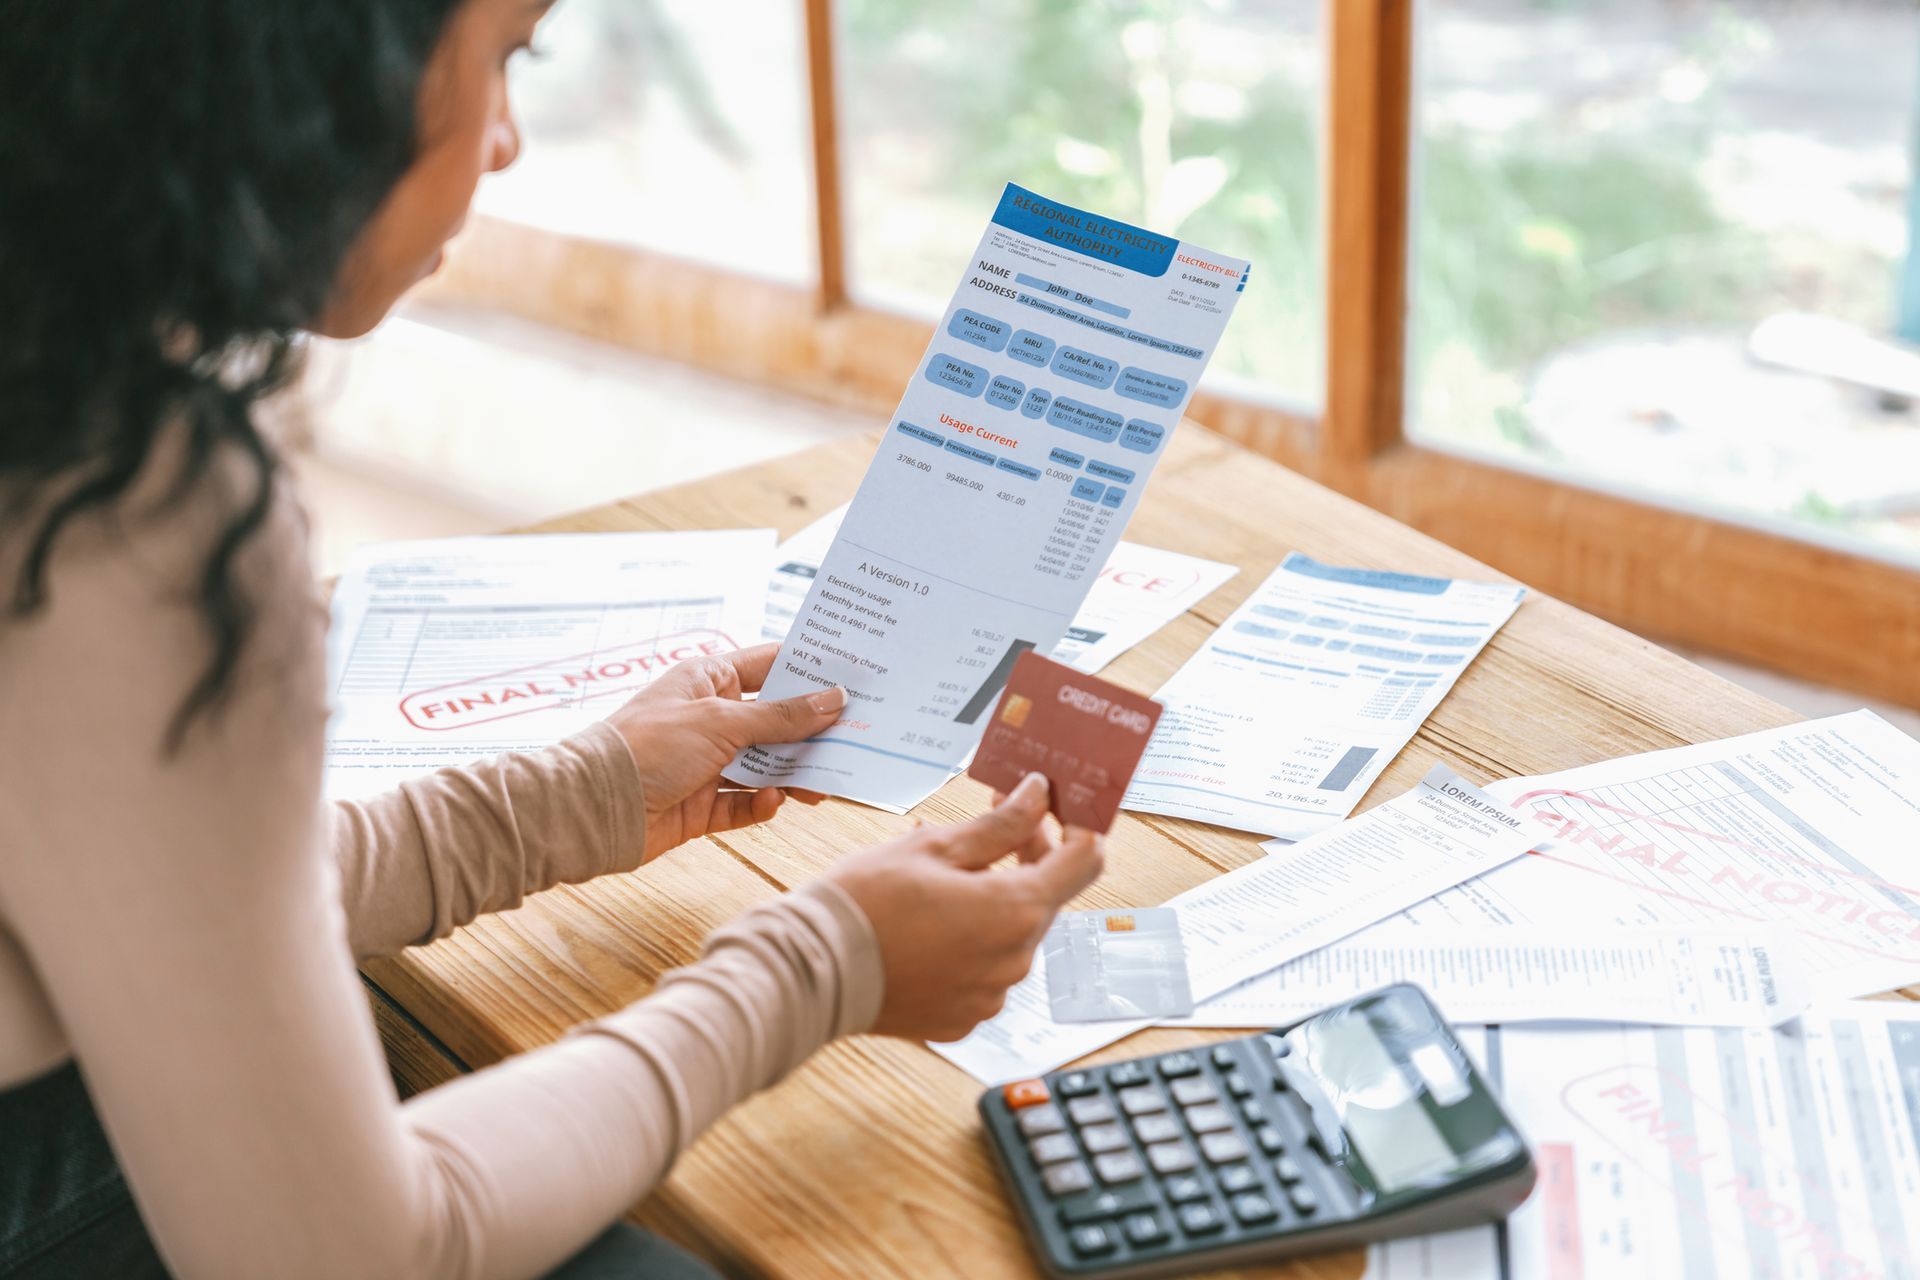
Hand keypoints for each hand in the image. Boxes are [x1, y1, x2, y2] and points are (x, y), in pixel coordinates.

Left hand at [604, 643, 843, 860]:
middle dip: (811, 731)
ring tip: (821, 785)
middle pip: (776, 720)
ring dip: (794, 774)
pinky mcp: (704, 804)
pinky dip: (762, 805)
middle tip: (853, 738)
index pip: (770, 665)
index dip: (810, 669)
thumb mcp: (720, 722)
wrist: (593, 808)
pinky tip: (772, 803)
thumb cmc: (647, 746)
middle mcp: (711, 718)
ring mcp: (708, 762)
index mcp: (709, 680)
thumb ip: (780, 716)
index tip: (853, 675)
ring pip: (767, 766)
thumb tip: (833, 698)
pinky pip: (746, 804)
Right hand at [826, 774, 1104, 1041]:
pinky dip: (971, 940)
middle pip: (1047, 896)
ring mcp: (991, 995)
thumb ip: (1001, 823)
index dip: (1080, 825)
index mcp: (1015, 911)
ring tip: (946, 870)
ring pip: (1014, 932)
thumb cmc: (866, 902)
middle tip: (999, 816)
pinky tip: (932, 919)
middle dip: (1031, 854)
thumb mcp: (935, 845)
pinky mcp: (964, 1017)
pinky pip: (985, 969)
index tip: (1060, 806)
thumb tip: (1039, 795)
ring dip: (996, 896)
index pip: (1086, 861)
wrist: (812, 973)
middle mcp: (1015, 960)